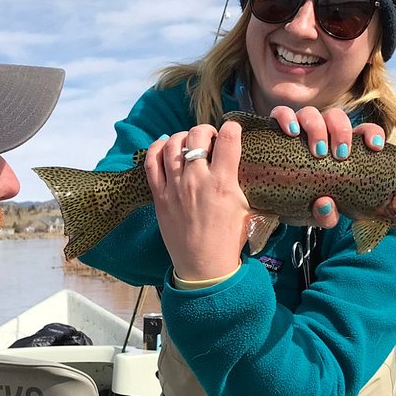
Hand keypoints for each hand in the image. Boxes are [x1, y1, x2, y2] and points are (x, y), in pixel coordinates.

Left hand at [144, 119, 249, 281]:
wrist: (204, 266)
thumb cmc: (227, 240)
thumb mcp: (244, 208)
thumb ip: (237, 181)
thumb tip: (235, 163)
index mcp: (223, 183)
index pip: (228, 139)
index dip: (232, 128)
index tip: (232, 131)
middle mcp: (196, 180)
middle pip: (197, 136)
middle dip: (206, 131)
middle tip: (210, 139)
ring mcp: (174, 187)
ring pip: (172, 144)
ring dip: (182, 137)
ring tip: (189, 142)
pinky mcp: (159, 196)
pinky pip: (151, 162)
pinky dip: (156, 148)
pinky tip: (164, 145)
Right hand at [268, 106, 386, 227]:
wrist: (267, 204)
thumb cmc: (300, 203)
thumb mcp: (315, 214)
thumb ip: (326, 215)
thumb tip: (325, 204)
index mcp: (340, 149)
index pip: (362, 131)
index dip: (371, 133)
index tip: (374, 147)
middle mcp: (321, 133)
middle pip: (336, 116)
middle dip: (341, 132)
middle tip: (339, 155)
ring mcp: (298, 128)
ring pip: (311, 113)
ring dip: (317, 128)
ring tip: (316, 151)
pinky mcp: (276, 127)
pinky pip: (281, 113)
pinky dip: (286, 118)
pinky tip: (291, 132)